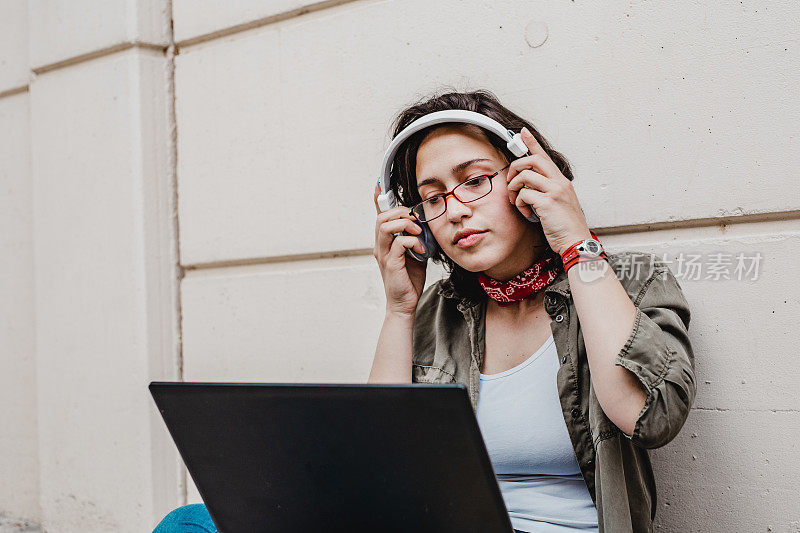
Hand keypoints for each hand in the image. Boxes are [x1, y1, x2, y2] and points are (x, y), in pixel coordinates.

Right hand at [373, 182, 427, 316]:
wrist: (404, 304)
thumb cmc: (409, 280)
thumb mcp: (415, 253)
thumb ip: (416, 238)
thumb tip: (424, 224)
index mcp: (385, 242)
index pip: (379, 216)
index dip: (378, 199)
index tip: (379, 184)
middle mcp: (380, 246)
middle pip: (382, 217)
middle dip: (400, 212)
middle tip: (416, 221)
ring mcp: (383, 254)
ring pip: (385, 226)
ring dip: (405, 224)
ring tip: (418, 233)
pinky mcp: (391, 263)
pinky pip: (398, 243)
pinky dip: (412, 241)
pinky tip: (421, 250)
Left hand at [505, 127, 591, 255]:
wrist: (575, 241)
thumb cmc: (565, 226)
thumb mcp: (558, 203)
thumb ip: (546, 191)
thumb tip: (527, 185)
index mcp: (561, 181)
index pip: (545, 156)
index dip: (532, 142)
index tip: (522, 133)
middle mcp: (559, 182)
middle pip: (531, 160)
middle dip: (515, 167)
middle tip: (511, 182)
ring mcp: (554, 191)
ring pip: (524, 176)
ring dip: (514, 188)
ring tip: (517, 201)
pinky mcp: (547, 203)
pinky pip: (523, 194)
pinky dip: (519, 204)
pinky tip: (527, 213)